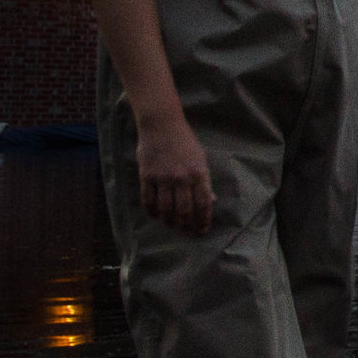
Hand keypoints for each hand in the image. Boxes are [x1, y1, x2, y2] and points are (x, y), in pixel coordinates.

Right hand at [136, 113, 214, 235]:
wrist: (161, 124)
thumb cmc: (184, 141)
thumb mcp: (200, 158)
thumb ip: (204, 181)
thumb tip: (211, 201)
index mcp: (199, 173)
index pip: (204, 203)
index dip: (204, 220)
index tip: (203, 229)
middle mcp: (182, 178)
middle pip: (185, 211)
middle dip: (187, 226)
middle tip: (187, 233)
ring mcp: (163, 178)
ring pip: (166, 209)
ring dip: (170, 222)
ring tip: (172, 226)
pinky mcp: (146, 176)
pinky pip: (148, 201)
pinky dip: (152, 212)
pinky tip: (156, 216)